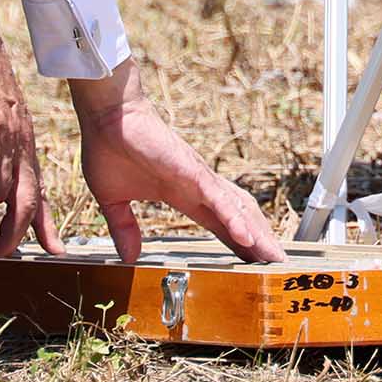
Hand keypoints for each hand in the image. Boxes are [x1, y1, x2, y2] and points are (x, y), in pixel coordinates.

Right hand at [69, 59, 286, 263]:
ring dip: (255, 234)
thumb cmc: (109, 148)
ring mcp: (197, 178)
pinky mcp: (191, 171)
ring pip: (235, 210)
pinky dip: (233, 219)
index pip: (217, 224)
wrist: (106, 116)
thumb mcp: (113, 201)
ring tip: (272, 257)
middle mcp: (196, 187)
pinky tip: (246, 238)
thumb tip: (128, 257)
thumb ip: (124, 228)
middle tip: (275, 264)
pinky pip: (218, 198)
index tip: (252, 261)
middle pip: (236, 219)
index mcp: (181, 194)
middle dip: (256, 242)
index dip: (236, 242)